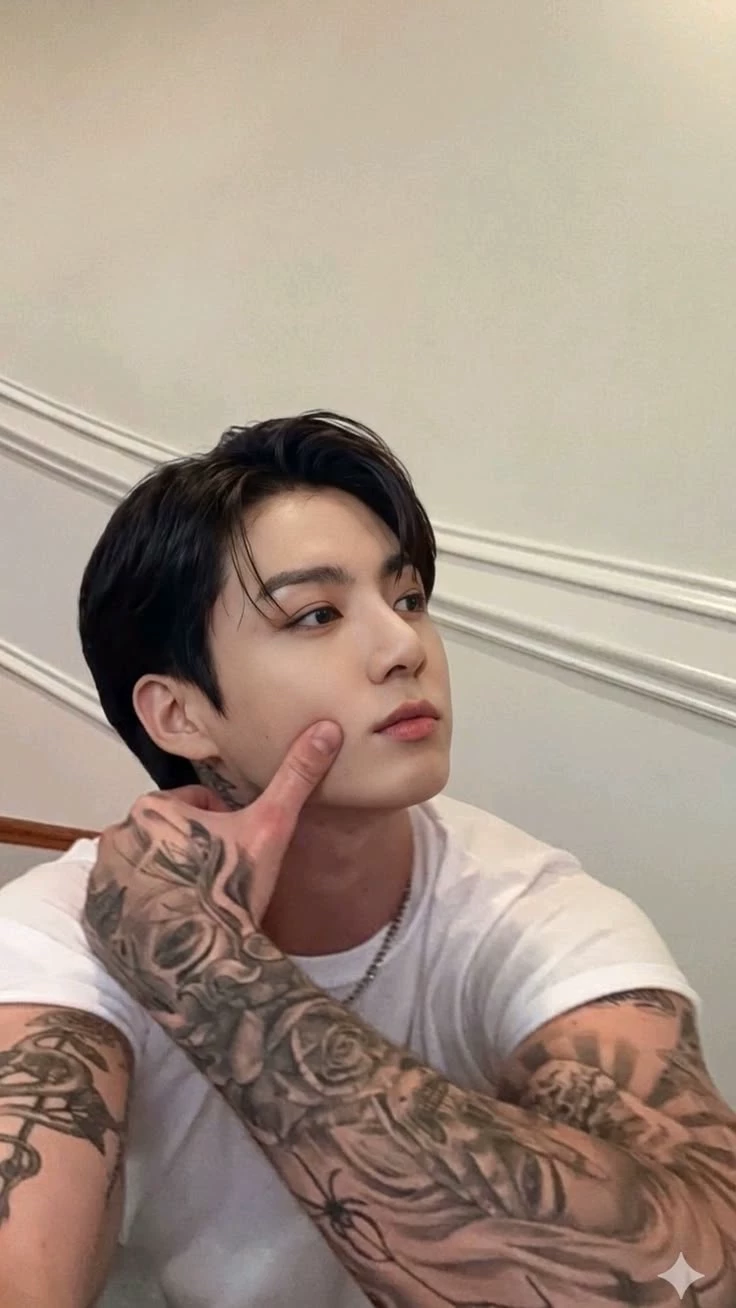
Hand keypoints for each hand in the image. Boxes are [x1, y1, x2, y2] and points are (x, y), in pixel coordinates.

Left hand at [81, 721, 342, 1023]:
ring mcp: (103, 880)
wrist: (204, 965)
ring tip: (201, 907)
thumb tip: (326, 730)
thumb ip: (296, 776)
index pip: (195, 806)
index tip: (239, 853)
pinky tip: (175, 926)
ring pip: (146, 869)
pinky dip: (144, 911)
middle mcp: (116, 838)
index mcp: (151, 809)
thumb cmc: (231, 889)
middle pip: (169, 837)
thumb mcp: (271, 826)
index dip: (225, 827)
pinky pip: (123, 905)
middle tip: (223, 882)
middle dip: (193, 853)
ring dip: (167, 880)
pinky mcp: (96, 918)